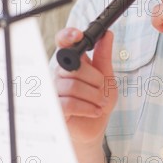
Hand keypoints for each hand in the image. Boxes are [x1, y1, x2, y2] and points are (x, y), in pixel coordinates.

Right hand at [54, 27, 117, 144]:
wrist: (95, 127)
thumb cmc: (98, 101)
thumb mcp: (107, 77)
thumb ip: (104, 56)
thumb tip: (107, 34)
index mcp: (73, 62)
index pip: (63, 43)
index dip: (67, 36)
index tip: (77, 34)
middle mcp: (60, 74)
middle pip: (74, 68)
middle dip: (95, 80)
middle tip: (103, 89)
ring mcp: (55, 91)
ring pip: (72, 86)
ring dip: (93, 96)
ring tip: (100, 103)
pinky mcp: (55, 109)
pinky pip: (69, 103)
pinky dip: (87, 107)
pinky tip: (94, 110)